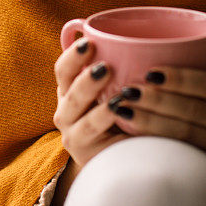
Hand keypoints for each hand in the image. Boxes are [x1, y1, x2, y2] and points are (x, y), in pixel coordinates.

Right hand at [53, 37, 129, 167]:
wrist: (126, 164)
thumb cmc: (127, 123)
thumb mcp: (121, 94)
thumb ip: (123, 73)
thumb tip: (141, 42)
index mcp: (71, 90)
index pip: (64, 69)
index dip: (73, 55)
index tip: (89, 41)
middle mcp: (66, 109)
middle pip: (68, 85)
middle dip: (83, 71)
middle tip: (104, 64)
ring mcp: (71, 130)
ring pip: (75, 106)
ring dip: (91, 90)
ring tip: (110, 80)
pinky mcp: (81, 149)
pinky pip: (89, 129)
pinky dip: (103, 116)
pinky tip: (119, 107)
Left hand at [106, 50, 205, 175]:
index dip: (182, 79)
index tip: (150, 73)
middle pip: (195, 110)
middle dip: (158, 100)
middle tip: (128, 91)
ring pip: (183, 133)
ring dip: (148, 120)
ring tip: (121, 108)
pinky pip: (176, 154)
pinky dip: (150, 141)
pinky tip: (128, 131)